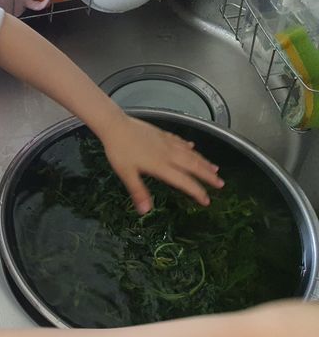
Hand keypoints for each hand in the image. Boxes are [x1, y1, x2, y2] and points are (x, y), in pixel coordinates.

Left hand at [100, 114, 224, 213]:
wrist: (115, 125)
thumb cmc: (119, 150)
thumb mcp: (126, 173)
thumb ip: (138, 191)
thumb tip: (145, 211)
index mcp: (161, 166)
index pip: (184, 181)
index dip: (197, 191)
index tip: (206, 200)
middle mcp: (168, 153)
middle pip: (193, 165)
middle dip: (208, 175)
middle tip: (221, 183)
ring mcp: (166, 142)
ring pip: (190, 153)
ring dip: (204, 161)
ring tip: (215, 168)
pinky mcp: (162, 134)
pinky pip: (180, 141)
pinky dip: (189, 146)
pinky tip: (192, 146)